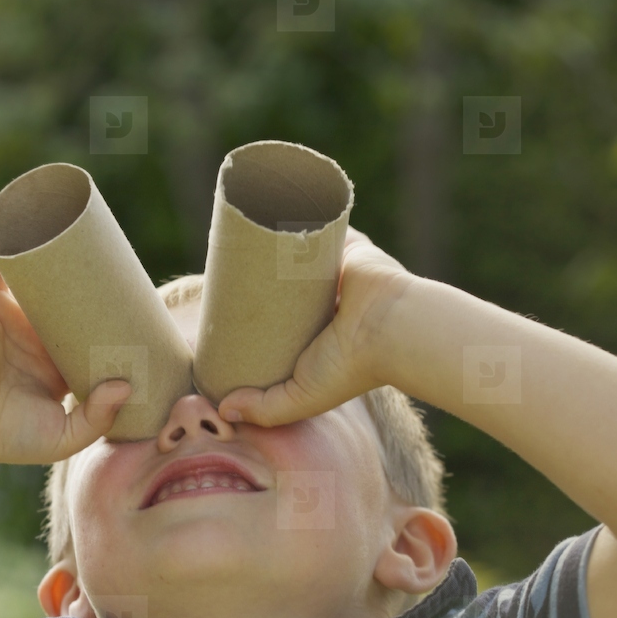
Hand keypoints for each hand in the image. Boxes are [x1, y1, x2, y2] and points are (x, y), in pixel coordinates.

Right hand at [0, 252, 131, 468]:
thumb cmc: (5, 437)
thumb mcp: (64, 436)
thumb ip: (98, 418)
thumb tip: (125, 385)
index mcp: (55, 365)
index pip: (89, 334)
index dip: (111, 319)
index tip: (139, 307)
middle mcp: (34, 337)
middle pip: (70, 300)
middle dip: (92, 282)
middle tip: (124, 265)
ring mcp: (11, 317)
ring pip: (40, 278)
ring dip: (57, 254)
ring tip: (86, 233)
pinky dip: (10, 241)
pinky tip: (31, 217)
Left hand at [217, 225, 419, 426]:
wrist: (393, 327)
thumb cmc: (352, 366)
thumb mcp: (301, 397)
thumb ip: (265, 409)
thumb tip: (225, 411)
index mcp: (318, 331)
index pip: (278, 317)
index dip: (252, 311)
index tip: (222, 309)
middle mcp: (328, 298)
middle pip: (283, 280)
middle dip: (256, 273)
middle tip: (222, 271)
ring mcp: (336, 269)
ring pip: (296, 249)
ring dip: (271, 240)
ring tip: (235, 239)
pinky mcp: (345, 243)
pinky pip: (317, 219)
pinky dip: (296, 210)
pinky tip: (263, 207)